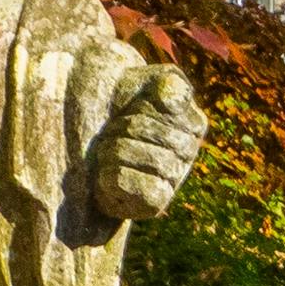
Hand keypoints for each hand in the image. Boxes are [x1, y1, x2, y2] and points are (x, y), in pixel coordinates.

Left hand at [86, 63, 204, 223]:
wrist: (91, 146)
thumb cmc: (121, 107)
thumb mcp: (144, 83)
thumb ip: (167, 82)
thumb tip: (173, 101)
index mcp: (192, 122)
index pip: (165, 105)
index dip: (137, 104)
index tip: (131, 109)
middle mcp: (188, 151)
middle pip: (140, 128)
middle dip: (117, 127)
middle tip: (114, 134)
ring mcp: (173, 178)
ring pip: (132, 153)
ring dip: (109, 151)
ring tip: (109, 154)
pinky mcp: (155, 202)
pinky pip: (133, 185)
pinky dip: (111, 178)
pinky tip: (109, 176)